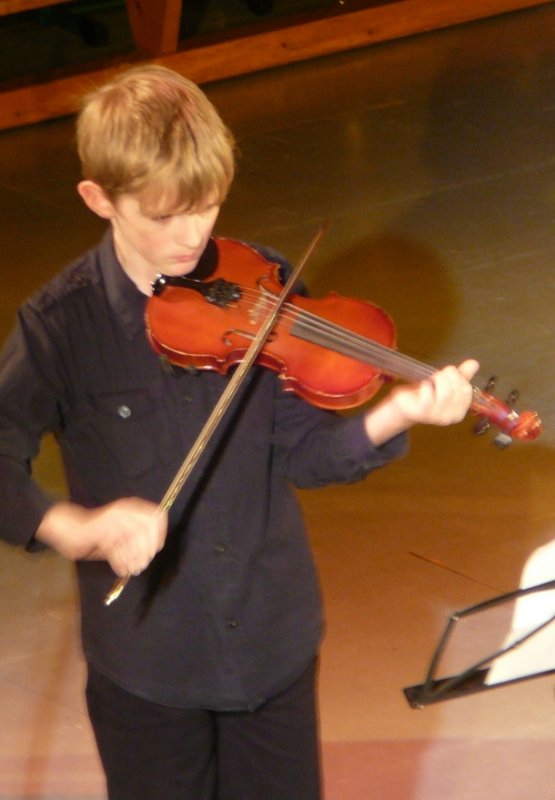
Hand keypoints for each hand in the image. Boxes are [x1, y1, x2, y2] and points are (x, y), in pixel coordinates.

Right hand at [36, 498, 167, 576]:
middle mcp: (123, 510)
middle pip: (147, 529)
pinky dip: (121, 562)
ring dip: (134, 558)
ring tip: (133, 569)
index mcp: (131, 507)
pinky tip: (121, 570)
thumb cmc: (98, 533)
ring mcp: (111, 520)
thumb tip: (154, 548)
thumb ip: (137, 536)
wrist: (69, 529)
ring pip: (132, 539)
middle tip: (144, 563)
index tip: (157, 548)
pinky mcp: (99, 532)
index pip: (156, 516)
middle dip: (148, 548)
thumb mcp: (122, 531)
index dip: (160, 533)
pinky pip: (116, 549)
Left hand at [390, 359, 478, 426]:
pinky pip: (429, 396)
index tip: (448, 373)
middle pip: (459, 390)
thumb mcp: (447, 383)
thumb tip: (474, 363)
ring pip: (446, 393)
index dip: (458, 376)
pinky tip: (423, 385)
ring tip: (431, 378)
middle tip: (438, 374)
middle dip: (449, 375)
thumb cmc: (427, 394)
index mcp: (460, 411)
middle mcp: (451, 416)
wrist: (406, 405)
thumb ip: (462, 375)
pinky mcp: (422, 413)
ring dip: (439, 379)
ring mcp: (437, 416)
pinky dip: (426, 386)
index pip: (467, 390)